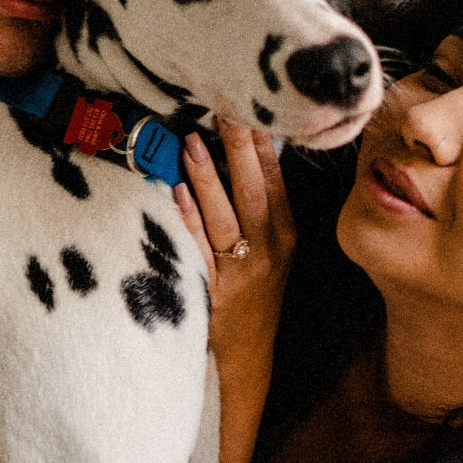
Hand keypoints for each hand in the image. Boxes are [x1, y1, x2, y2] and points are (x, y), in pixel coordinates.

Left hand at [175, 124, 295, 366]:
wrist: (248, 355)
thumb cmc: (256, 292)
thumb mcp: (274, 249)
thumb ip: (263, 206)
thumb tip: (245, 150)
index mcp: (285, 236)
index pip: (275, 181)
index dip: (262, 143)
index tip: (248, 107)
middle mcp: (267, 252)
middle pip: (252, 191)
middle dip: (238, 147)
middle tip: (224, 108)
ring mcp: (240, 273)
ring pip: (223, 217)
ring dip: (206, 177)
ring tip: (192, 141)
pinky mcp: (212, 292)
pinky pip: (198, 249)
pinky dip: (188, 219)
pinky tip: (176, 192)